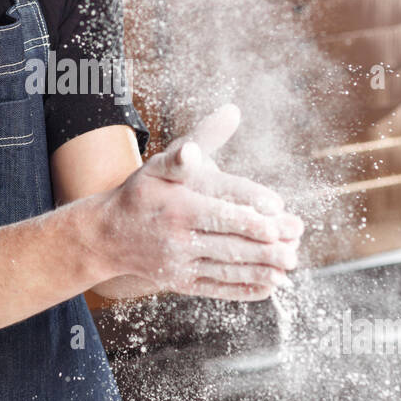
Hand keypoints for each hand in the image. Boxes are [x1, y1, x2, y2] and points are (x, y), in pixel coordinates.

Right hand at [102, 104, 302, 300]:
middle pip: (230, 241)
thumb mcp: (164, 161)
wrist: (107, 235)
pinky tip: (269, 285)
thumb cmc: (142, 192)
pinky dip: (245, 290)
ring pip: (227, 267)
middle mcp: (178, 236)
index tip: (278, 209)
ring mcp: (179, 263)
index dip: (251, 209)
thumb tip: (232, 111)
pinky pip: (217, 288)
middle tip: (294, 243)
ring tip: (288, 264)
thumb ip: (200, 139)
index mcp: (179, 204)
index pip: (222, 207)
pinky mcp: (181, 283)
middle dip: (266, 244)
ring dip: (261, 268)